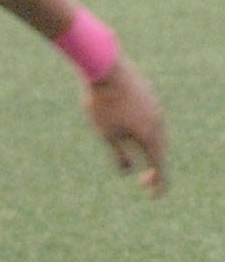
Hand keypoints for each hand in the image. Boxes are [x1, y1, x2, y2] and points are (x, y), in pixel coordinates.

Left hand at [82, 52, 166, 195]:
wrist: (104, 66)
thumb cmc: (102, 103)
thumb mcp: (106, 134)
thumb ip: (119, 154)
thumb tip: (127, 170)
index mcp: (150, 134)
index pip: (159, 166)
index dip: (158, 183)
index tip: (153, 195)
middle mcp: (158, 120)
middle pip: (160, 149)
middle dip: (155, 167)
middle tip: (145, 181)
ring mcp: (155, 105)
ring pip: (156, 132)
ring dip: (150, 147)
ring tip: (142, 158)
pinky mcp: (148, 93)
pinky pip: (151, 117)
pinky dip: (146, 130)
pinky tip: (135, 131)